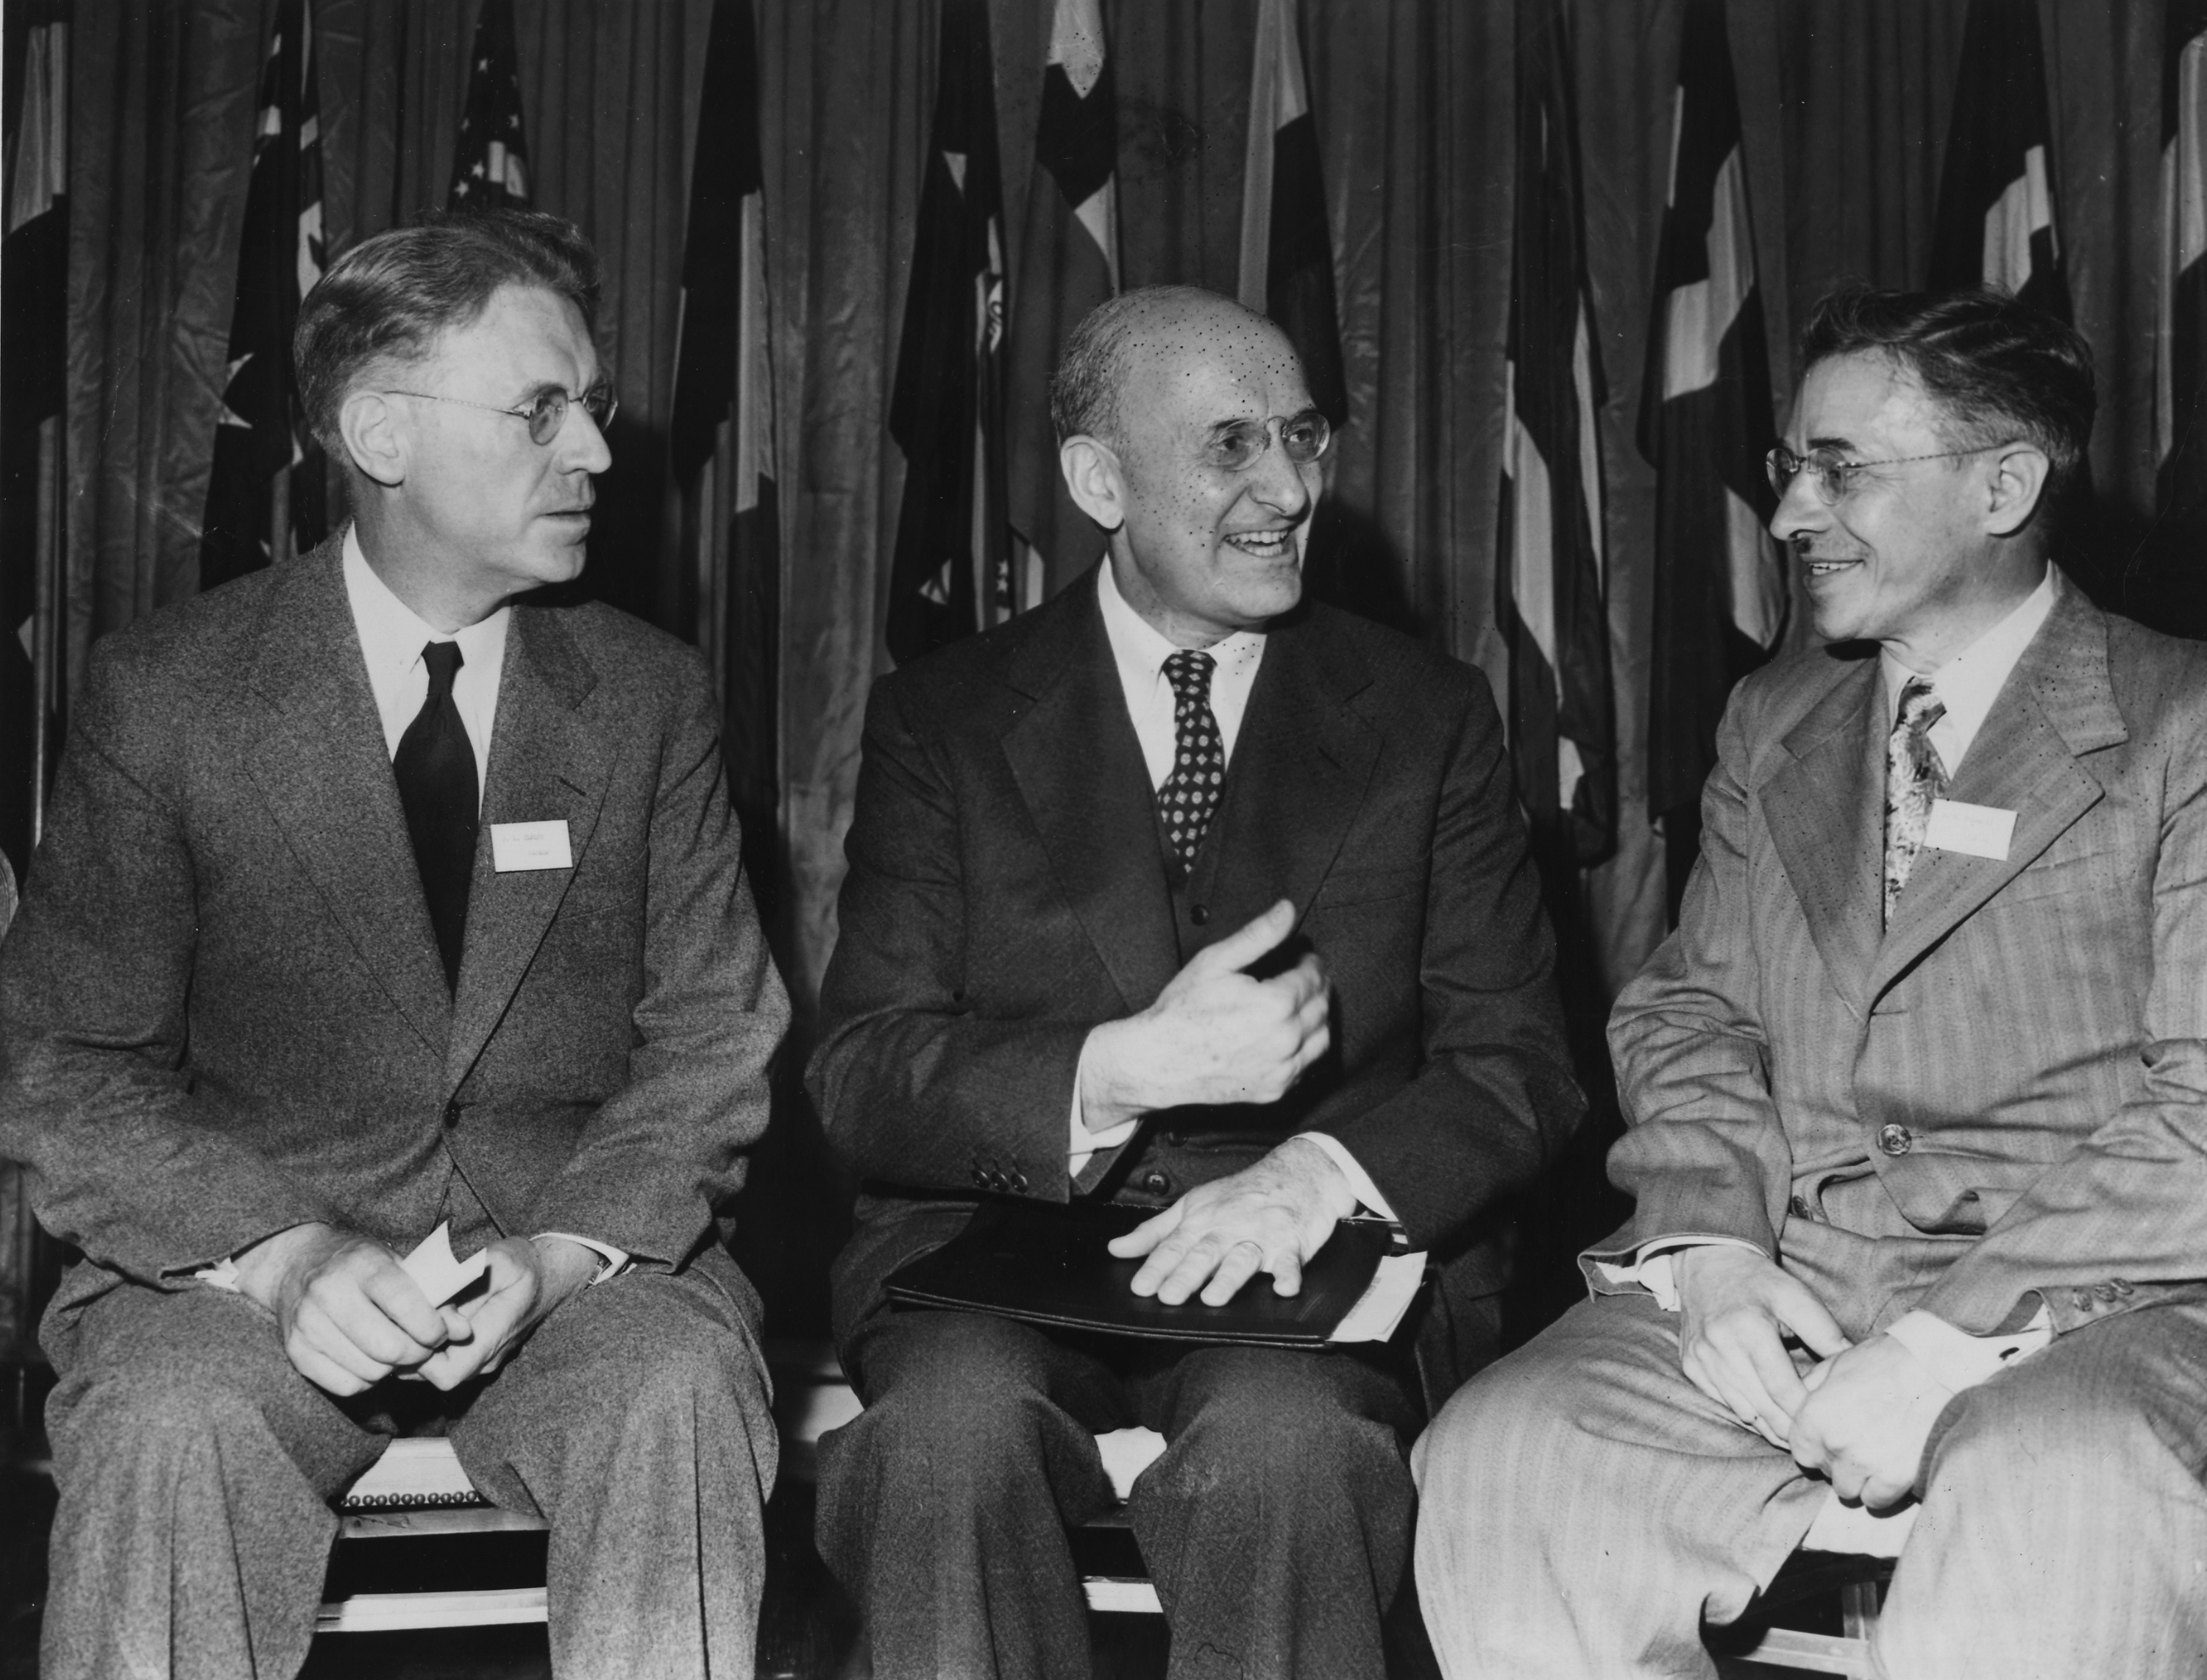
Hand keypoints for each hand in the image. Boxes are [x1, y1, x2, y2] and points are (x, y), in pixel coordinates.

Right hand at [231, 1222, 450, 1396]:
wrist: (297, 1264)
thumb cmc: (359, 1264)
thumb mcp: (398, 1263)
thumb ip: (433, 1295)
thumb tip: (462, 1333)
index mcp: (362, 1264)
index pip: (405, 1304)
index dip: (432, 1327)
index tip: (441, 1333)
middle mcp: (330, 1293)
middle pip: (389, 1347)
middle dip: (417, 1354)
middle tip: (423, 1348)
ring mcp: (308, 1325)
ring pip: (370, 1371)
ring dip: (393, 1369)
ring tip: (396, 1350)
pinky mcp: (296, 1352)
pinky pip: (346, 1386)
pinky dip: (366, 1380)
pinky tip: (369, 1359)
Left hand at [415, 1235, 599, 1390]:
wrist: (549, 1277)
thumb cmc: (523, 1265)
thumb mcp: (498, 1260)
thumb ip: (465, 1279)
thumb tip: (431, 1295)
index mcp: (495, 1336)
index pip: (446, 1374)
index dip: (421, 1358)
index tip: (411, 1326)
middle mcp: (488, 1358)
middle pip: (434, 1375)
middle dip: (412, 1351)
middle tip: (403, 1319)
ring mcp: (483, 1361)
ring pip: (436, 1371)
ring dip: (419, 1349)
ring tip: (412, 1317)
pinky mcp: (477, 1357)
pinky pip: (444, 1361)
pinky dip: (429, 1346)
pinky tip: (426, 1320)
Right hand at [1079, 900, 1329, 1131]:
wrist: (1158, 1061)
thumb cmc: (1183, 1010)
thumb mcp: (1216, 961)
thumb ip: (1258, 935)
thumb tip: (1288, 909)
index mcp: (1276, 1004)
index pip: (1314, 977)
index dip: (1312, 962)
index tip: (1304, 956)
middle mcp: (1286, 1040)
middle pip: (1322, 1006)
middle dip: (1317, 986)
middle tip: (1303, 975)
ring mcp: (1282, 1069)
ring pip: (1322, 1038)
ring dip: (1318, 1017)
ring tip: (1301, 1003)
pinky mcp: (1274, 1090)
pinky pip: (1306, 1066)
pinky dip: (1305, 1048)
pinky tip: (1289, 1034)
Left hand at [1108, 1135, 1356, 1305]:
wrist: (1298, 1171)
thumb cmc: (1242, 1193)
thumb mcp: (1193, 1205)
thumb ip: (1154, 1232)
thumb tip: (1116, 1249)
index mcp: (1203, 1220)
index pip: (1174, 1246)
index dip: (1156, 1267)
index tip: (1140, 1288)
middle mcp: (1229, 1228)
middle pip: (1204, 1253)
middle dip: (1186, 1275)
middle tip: (1169, 1298)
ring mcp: (1260, 1235)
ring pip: (1241, 1258)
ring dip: (1228, 1278)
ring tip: (1213, 1297)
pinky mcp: (1291, 1243)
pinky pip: (1290, 1261)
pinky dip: (1288, 1275)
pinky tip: (1283, 1289)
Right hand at [1674, 1245, 1850, 1446]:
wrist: (1708, 1264)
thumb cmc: (1759, 1282)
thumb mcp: (1796, 1296)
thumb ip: (1825, 1331)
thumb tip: (1851, 1365)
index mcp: (1749, 1329)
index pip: (1782, 1388)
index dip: (1805, 1411)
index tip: (1826, 1423)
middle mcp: (1720, 1348)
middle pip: (1763, 1407)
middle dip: (1791, 1429)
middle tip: (1815, 1442)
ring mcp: (1701, 1360)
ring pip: (1743, 1411)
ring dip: (1770, 1427)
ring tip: (1795, 1437)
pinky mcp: (1692, 1366)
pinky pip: (1724, 1403)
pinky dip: (1747, 1413)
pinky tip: (1767, 1416)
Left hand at [1789, 1334, 1952, 1508]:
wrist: (1936, 1370)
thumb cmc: (1885, 1361)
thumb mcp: (1836, 1364)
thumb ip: (1810, 1391)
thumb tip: (1795, 1408)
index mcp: (1814, 1416)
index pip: (1800, 1452)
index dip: (1817, 1447)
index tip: (1832, 1440)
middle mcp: (1834, 1443)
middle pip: (1825, 1472)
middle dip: (1838, 1462)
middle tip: (1861, 1444)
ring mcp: (1864, 1463)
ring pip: (1849, 1491)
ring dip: (1860, 1479)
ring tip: (1877, 1457)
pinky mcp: (1894, 1479)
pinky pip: (1877, 1501)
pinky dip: (1883, 1489)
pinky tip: (1892, 1468)